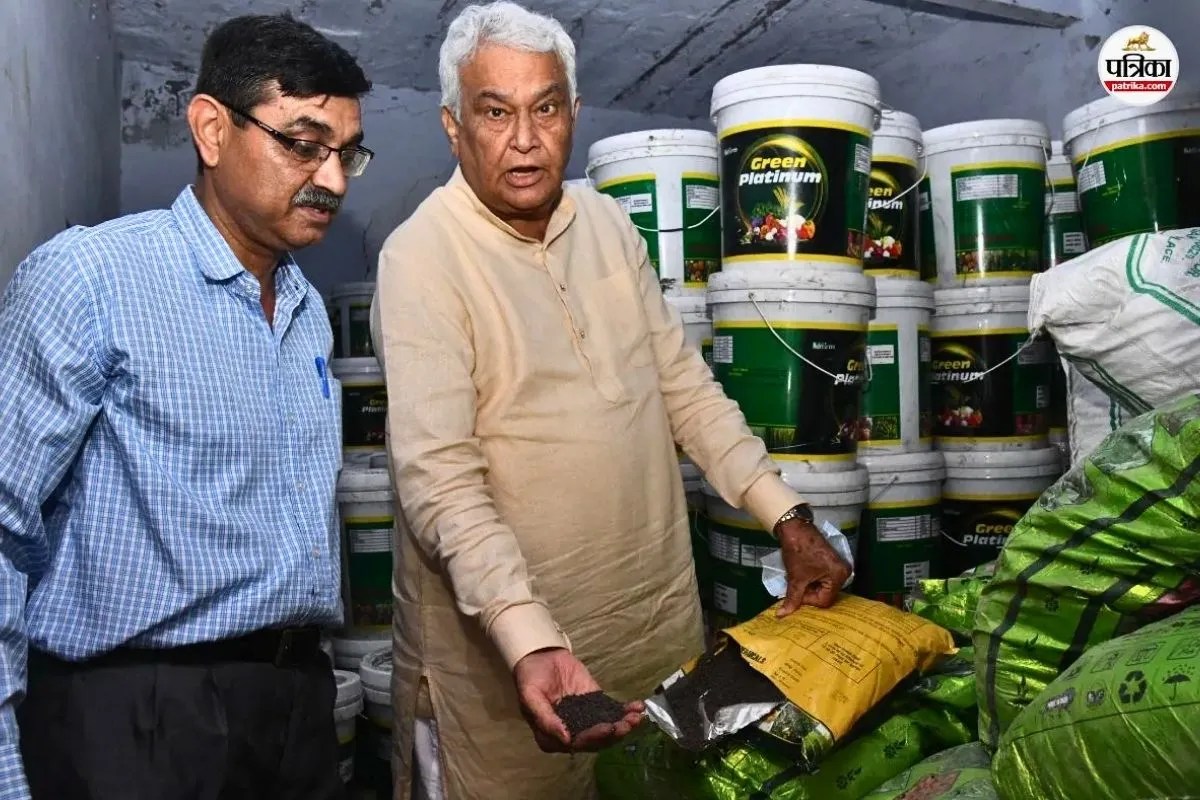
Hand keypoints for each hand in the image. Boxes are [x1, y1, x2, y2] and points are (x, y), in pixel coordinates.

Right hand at [513, 648, 643, 752]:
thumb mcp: (530, 697)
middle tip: (627, 724)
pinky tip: (637, 707)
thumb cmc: (530, 677)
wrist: (540, 655)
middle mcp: (571, 733)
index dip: (593, 739)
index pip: (576, 744)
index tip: (606, 728)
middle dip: (614, 733)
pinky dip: (625, 711)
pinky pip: (612, 712)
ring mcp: (585, 719)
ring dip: (623, 725)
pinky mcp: (596, 705)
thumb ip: (546, 719)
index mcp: (552, 737)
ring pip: (608, 729)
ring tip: (635, 717)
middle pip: (596, 740)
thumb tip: (566, 739)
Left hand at [775, 519, 850, 617]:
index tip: (796, 593)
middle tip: (795, 589)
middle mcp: (843, 572)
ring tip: (797, 581)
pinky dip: (811, 580)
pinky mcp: (831, 562)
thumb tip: (781, 615)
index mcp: (839, 576)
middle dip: (808, 594)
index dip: (808, 600)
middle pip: (825, 594)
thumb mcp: (795, 577)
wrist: (795, 528)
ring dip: (809, 587)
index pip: (825, 600)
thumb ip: (792, 598)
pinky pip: (823, 578)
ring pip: (823, 587)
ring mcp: (838, 567)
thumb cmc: (798, 551)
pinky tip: (802, 576)